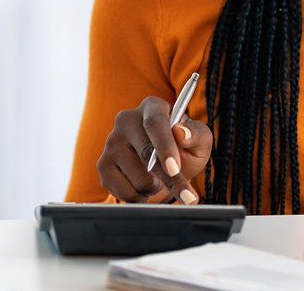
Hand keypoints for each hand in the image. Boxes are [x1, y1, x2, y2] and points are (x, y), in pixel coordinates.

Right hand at [97, 96, 212, 204]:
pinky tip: (144, 187)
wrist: (166, 167)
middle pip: (145, 153)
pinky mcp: (103, 166)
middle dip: (169, 179)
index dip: (164, 147)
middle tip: (187, 195)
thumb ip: (196, 134)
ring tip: (161, 178)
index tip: (174, 169)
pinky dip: (141, 197)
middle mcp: (127, 120)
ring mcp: (111, 142)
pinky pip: (123, 192)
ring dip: (156, 187)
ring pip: (137, 178)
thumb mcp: (200, 140)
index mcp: (152, 107)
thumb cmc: (185, 148)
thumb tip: (181, 132)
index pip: (154, 123)